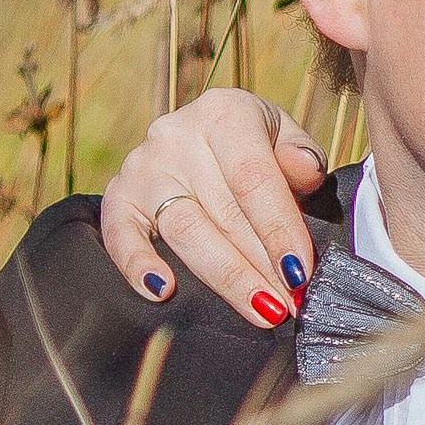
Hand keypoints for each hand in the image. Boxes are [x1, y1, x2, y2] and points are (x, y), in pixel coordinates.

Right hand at [98, 89, 325, 323]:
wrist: (204, 134)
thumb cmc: (254, 144)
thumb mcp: (285, 136)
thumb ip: (301, 156)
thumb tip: (305, 172)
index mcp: (225, 114)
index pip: (253, 179)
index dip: (279, 229)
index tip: (300, 272)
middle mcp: (176, 136)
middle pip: (223, 213)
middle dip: (261, 266)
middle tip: (290, 305)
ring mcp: (142, 166)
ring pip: (184, 232)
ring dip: (226, 278)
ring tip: (261, 309)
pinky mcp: (118, 195)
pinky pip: (120, 234)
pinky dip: (137, 265)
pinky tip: (162, 292)